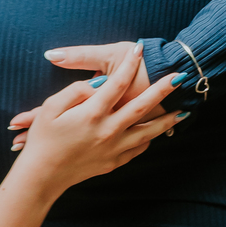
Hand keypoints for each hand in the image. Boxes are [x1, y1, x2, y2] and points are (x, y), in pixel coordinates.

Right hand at [13, 42, 180, 190]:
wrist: (42, 176)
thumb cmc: (43, 139)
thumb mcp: (51, 107)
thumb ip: (76, 91)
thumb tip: (97, 84)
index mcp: (91, 113)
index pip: (116, 82)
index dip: (128, 64)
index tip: (140, 50)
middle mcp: (107, 130)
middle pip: (141, 105)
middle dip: (162, 90)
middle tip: (179, 76)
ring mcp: (113, 148)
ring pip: (147, 131)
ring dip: (166, 120)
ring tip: (183, 110)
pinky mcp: (113, 162)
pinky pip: (138, 148)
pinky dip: (149, 139)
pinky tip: (157, 133)